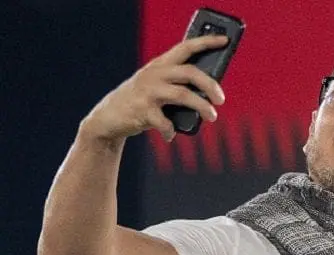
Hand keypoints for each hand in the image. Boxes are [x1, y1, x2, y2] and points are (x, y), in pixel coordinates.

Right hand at [81, 35, 227, 142]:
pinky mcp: (142, 110)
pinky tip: (171, 135)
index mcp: (160, 65)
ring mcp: (148, 91)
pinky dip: (171, 130)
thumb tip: (210, 93)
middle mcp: (155, 74)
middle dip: (210, 84)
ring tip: (212, 116)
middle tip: (221, 99)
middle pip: (190, 72)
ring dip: (202, 106)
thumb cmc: (141, 101)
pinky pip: (165, 122)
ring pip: (183, 95)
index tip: (225, 41)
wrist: (108, 117)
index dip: (206, 42)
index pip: (186, 47)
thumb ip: (177, 84)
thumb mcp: (157, 86)